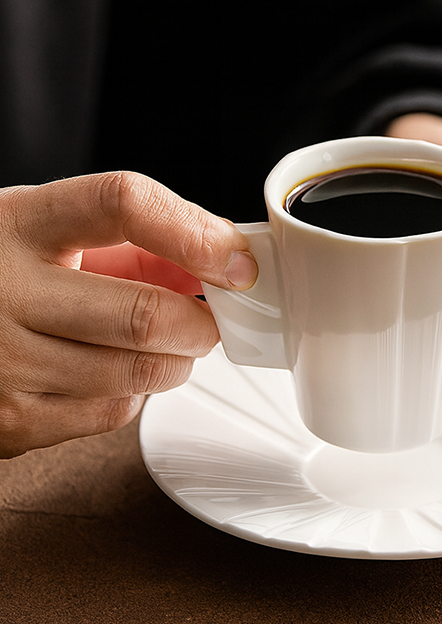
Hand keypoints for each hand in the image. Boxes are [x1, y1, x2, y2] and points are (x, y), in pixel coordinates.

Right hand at [0, 171, 257, 456]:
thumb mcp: (42, 229)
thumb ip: (126, 241)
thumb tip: (219, 260)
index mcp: (18, 222)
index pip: (122, 202)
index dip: (194, 229)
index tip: (237, 257)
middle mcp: (4, 290)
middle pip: (145, 312)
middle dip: (201, 321)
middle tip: (209, 315)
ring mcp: (2, 361)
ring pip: (139, 372)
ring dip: (176, 359)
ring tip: (161, 340)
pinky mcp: (7, 421)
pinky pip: (110, 415)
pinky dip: (132, 394)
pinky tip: (108, 370)